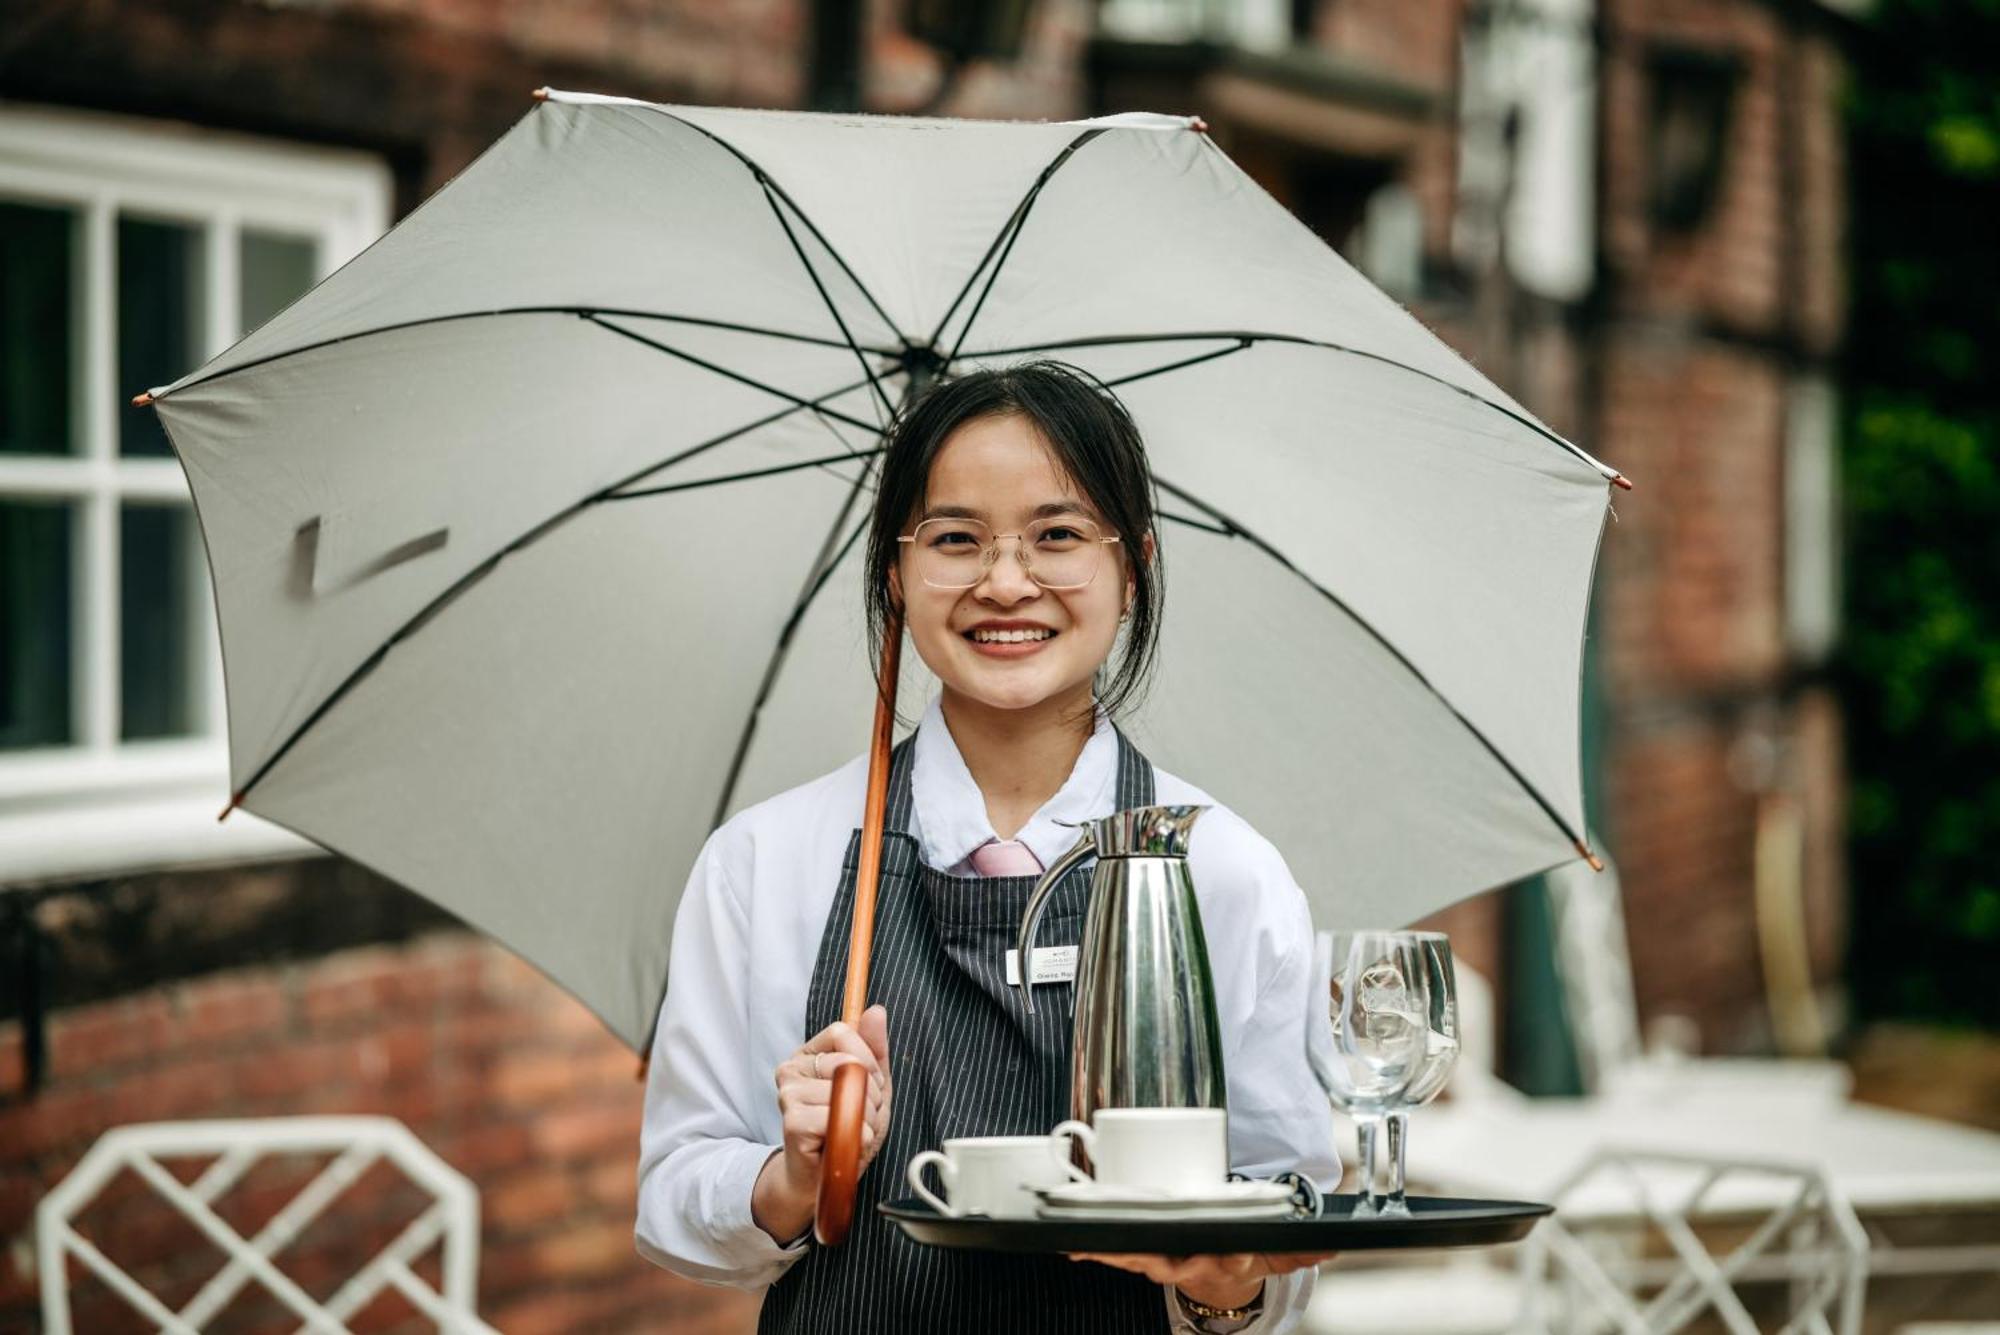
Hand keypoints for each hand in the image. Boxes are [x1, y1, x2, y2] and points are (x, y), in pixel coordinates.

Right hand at [752, 1005, 891, 1242]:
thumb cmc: (845, 1129)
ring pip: (848, 1091)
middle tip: (860, 1115)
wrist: (823, 1178)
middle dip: (870, 1092)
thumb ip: (874, 1048)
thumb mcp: (871, 1084)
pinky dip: (856, 1136)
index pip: (843, 1032)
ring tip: (852, 1132)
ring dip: (865, 1119)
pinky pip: (840, 1118)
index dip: (866, 1060)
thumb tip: (876, 1010)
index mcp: (808, 1054)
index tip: (867, 1084)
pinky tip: (843, 1144)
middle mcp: (791, 1069)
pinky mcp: (793, 1122)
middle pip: (848, 1061)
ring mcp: (788, 1095)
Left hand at [1068, 1251, 1334, 1313]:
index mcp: (1218, 1260)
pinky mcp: (1141, 1255)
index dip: (1206, 1257)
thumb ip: (1298, 1249)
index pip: (1213, 1258)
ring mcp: (1160, 1263)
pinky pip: (1115, 1253)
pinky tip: (1072, 1246)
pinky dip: (1093, 1250)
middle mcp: (1186, 1264)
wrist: (1217, 1272)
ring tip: (1082, 1246)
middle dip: (1138, 1257)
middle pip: (1160, 1260)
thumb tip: (1333, 1246)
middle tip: (1119, 1250)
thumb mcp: (1270, 1253)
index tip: (1210, 1253)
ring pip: (1131, 1258)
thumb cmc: (1239, 1252)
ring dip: (1106, 1253)